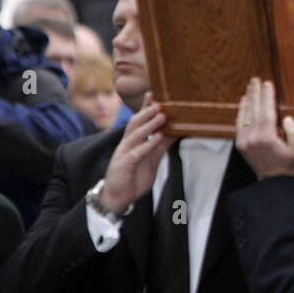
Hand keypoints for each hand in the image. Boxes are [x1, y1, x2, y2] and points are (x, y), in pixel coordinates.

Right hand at [100, 93, 169, 213]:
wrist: (119, 197)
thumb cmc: (134, 177)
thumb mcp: (152, 159)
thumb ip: (161, 146)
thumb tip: (174, 132)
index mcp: (133, 142)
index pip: (138, 121)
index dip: (144, 108)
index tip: (153, 94)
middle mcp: (126, 144)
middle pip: (135, 124)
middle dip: (147, 112)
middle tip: (160, 102)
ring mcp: (123, 153)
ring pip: (135, 135)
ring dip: (149, 124)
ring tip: (161, 115)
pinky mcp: (123, 165)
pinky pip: (137, 152)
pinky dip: (147, 144)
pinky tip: (157, 138)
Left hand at [235, 77, 293, 178]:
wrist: (272, 180)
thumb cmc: (288, 163)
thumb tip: (287, 119)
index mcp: (267, 138)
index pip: (266, 112)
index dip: (267, 96)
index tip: (268, 84)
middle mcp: (253, 138)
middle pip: (253, 110)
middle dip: (255, 93)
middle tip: (256, 79)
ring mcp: (244, 140)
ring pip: (245, 115)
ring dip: (248, 99)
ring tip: (251, 86)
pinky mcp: (240, 143)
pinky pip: (239, 123)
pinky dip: (241, 111)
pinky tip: (244, 101)